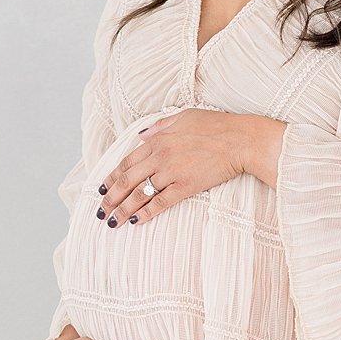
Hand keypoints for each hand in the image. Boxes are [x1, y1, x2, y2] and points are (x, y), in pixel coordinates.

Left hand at [97, 110, 285, 224]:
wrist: (240, 140)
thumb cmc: (216, 126)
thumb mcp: (183, 117)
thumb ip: (160, 127)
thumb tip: (142, 135)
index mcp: (157, 140)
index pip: (126, 162)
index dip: (112, 178)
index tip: (102, 190)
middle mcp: (160, 157)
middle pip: (127, 180)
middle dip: (110, 198)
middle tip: (100, 212)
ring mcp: (172, 172)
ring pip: (140, 194)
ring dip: (123, 209)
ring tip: (112, 221)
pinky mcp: (186, 186)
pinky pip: (161, 203)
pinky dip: (147, 213)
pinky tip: (136, 222)